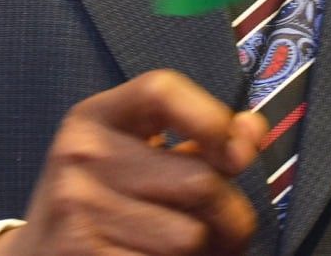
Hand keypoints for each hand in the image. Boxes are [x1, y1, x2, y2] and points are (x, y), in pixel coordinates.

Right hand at [0, 69, 267, 255]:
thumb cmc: (98, 203)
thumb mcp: (131, 156)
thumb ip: (196, 139)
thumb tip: (254, 130)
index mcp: (95, 117)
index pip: (162, 91)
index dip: (213, 118)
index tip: (239, 153)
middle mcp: (80, 155)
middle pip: (199, 180)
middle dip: (232, 215)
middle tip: (230, 230)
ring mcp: (76, 208)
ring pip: (190, 237)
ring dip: (207, 254)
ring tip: (191, 252)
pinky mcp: (81, 254)